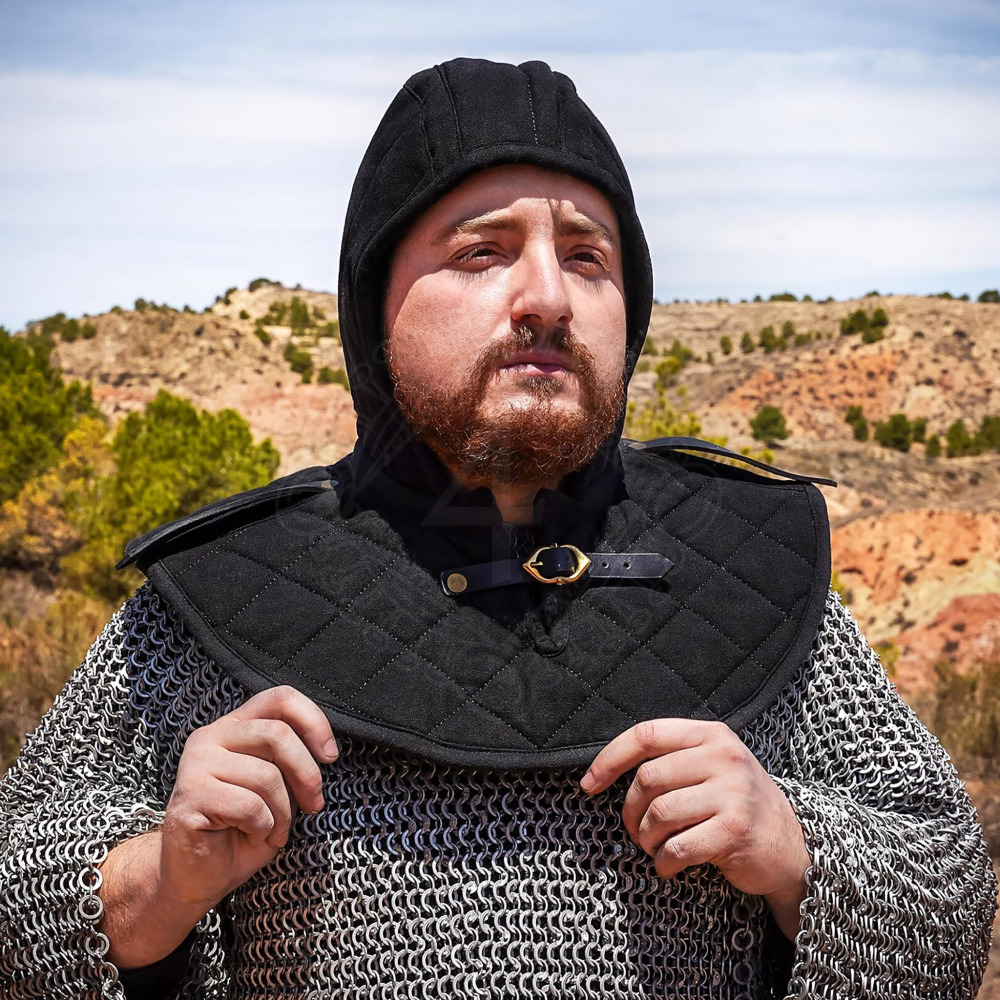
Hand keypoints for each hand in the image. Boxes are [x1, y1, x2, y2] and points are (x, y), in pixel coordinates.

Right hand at [99, 685, 337, 967]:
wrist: (196, 875)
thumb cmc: (243, 827)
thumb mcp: (277, 786)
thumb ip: (290, 759)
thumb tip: (325, 750)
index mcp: (235, 726)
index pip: (280, 698)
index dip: (313, 721)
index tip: (330, 755)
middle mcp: (211, 736)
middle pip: (277, 734)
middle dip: (307, 774)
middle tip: (314, 804)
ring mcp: (195, 764)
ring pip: (266, 775)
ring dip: (284, 812)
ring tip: (276, 829)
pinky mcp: (190, 796)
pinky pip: (249, 806)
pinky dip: (264, 827)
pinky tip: (254, 835)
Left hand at [581, 718, 808, 936]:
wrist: (793, 847)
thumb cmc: (737, 805)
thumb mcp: (713, 766)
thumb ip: (673, 758)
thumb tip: (605, 770)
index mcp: (712, 734)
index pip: (647, 734)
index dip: (610, 759)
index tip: (588, 784)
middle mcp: (724, 758)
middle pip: (648, 778)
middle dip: (631, 811)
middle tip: (636, 830)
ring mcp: (732, 793)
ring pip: (659, 814)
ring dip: (646, 839)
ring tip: (654, 847)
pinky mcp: (734, 831)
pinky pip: (677, 847)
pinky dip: (664, 861)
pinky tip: (669, 865)